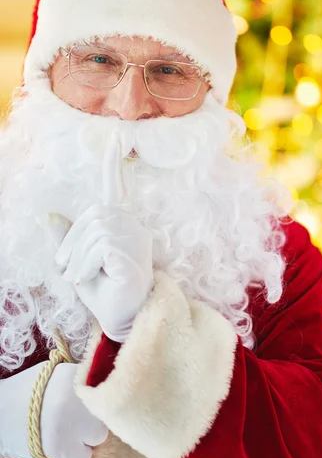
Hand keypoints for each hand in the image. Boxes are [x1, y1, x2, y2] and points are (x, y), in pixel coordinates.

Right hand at [0, 362, 107, 457]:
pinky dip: (75, 454)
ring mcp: (75, 423)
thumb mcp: (53, 373)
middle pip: (106, 410)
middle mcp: (80, 396)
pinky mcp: (64, 448)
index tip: (88, 402)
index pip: (106, 385)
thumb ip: (77, 378)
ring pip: (99, 435)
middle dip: (93, 416)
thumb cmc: (24, 392)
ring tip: (66, 431)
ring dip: (86, 436)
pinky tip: (60, 444)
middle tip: (75, 418)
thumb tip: (99, 384)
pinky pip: (84, 456)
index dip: (97, 396)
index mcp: (77, 374)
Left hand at [53, 132, 153, 341]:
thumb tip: (48, 215)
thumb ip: (67, 240)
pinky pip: (100, 247)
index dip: (113, 166)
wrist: (125, 319)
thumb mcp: (78, 263)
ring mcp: (137, 240)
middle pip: (94, 214)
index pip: (115, 190)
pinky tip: (87, 280)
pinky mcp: (134, 254)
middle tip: (66, 267)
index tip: (116, 138)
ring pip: (95, 230)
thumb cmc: (105, 291)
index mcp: (121, 225)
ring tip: (78, 277)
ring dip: (77, 256)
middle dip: (72, 239)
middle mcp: (133, 227)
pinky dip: (85, 265)